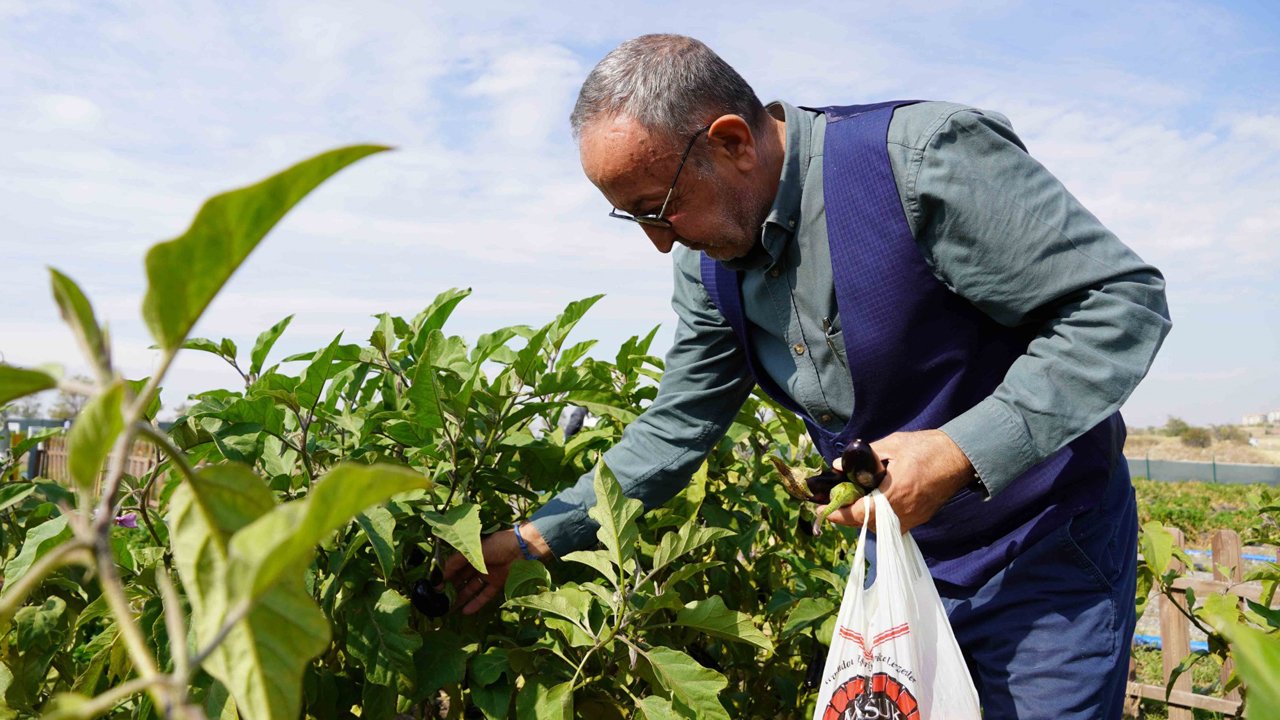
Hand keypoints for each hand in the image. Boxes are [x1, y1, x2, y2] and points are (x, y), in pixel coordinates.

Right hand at [441, 523, 551, 614]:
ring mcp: (488, 574)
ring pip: (472, 588)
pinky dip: (475, 603)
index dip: (446, 577)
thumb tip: (442, 574)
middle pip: (462, 579)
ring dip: (461, 598)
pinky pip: (484, 595)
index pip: (455, 567)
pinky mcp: (498, 583)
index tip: (436, 588)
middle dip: (452, 589)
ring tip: (449, 609)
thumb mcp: (473, 550)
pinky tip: (465, 611)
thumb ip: (457, 561)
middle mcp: (479, 564)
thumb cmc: (496, 545)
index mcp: (472, 553)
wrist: (521, 548)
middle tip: (440, 601)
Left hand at [819, 430, 974, 532]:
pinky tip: (872, 501)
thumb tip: (838, 465)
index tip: (822, 509)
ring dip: (862, 516)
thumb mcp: (892, 445)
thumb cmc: (927, 448)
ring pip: (877, 526)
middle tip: (834, 500)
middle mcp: (902, 513)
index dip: (836, 513)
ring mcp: (912, 518)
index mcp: (894, 494)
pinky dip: (878, 516)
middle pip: (864, 523)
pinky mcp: (918, 518)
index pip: (858, 513)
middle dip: (846, 514)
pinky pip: (891, 524)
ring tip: (852, 499)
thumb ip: (863, 457)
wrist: (960, 457)